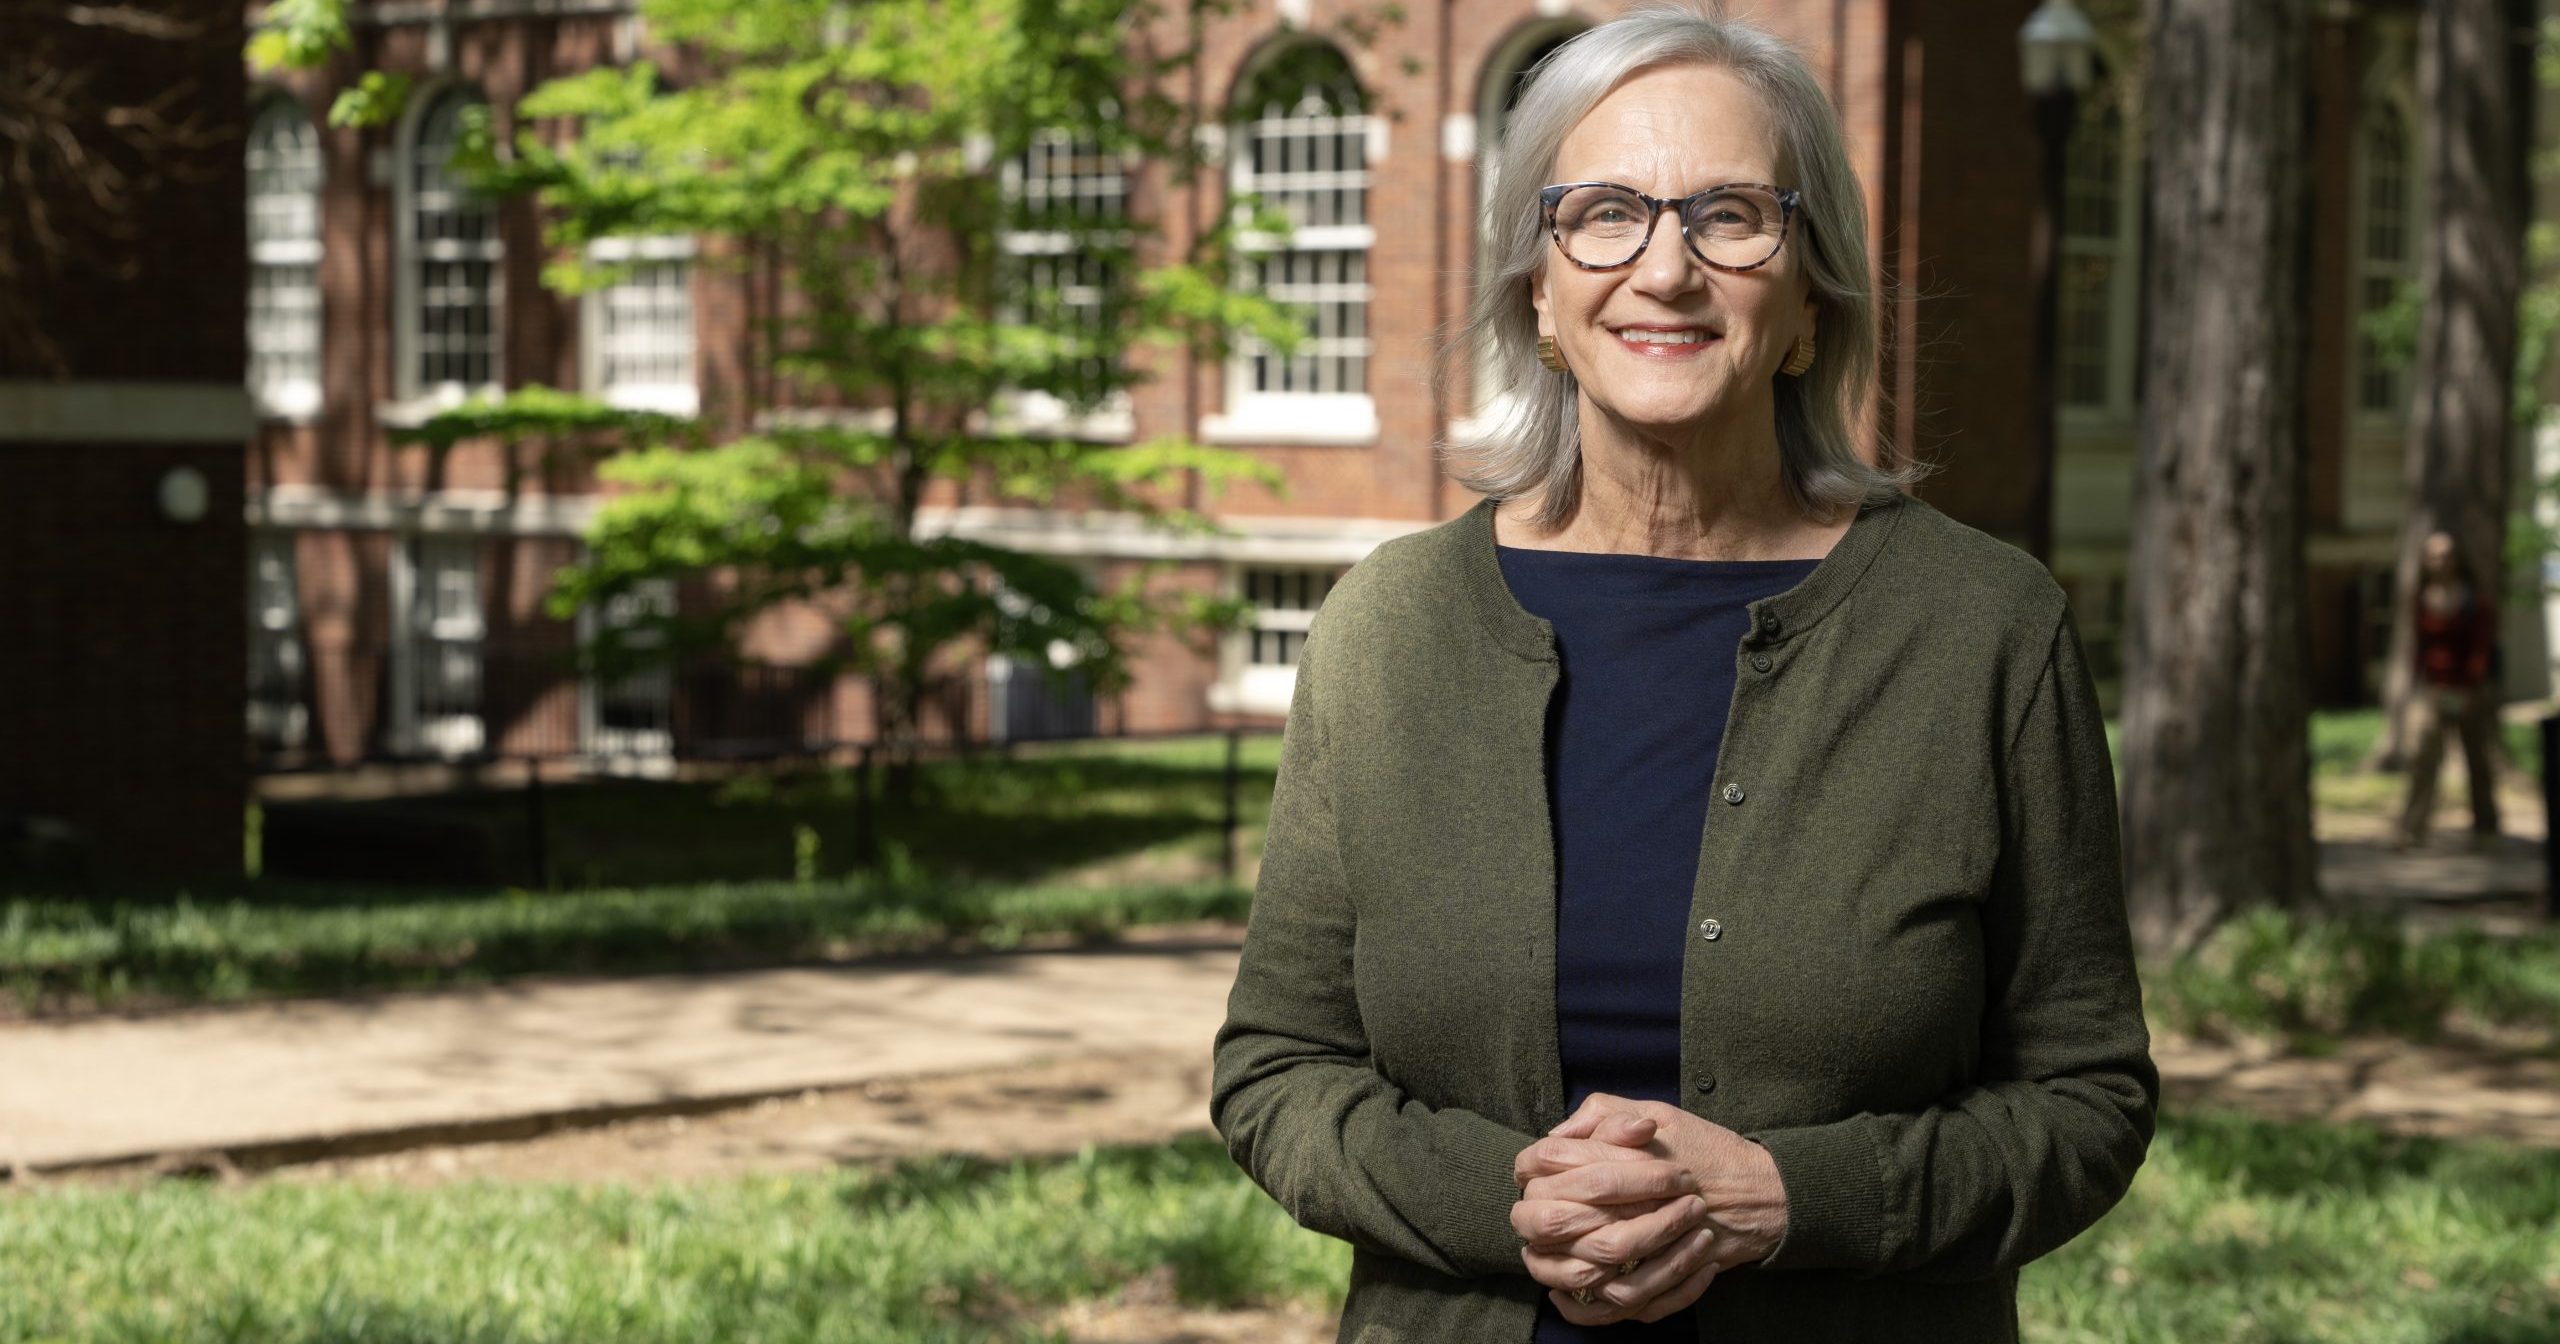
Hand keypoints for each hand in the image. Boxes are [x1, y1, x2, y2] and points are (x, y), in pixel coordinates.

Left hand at [1508, 1095, 1790, 1323]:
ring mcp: (1649, 1251)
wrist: (1760, 1192)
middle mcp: (1631, 1207)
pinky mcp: (1666, 1283)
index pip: (1547, 1164)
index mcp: (1621, 1161)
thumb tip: (1556, 1135)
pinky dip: (1586, 1306)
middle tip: (1532, 1220)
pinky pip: (1616, 1304)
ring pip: (1581, 1270)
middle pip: (1553, 1220)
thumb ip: (1603, 1115)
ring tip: (1547, 1259)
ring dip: (1556, 1267)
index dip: (1530, 1171)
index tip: (1530, 1176)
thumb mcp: (1656, 1113)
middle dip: (1536, 1220)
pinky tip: (1569, 1293)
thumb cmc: (1705, 1150)